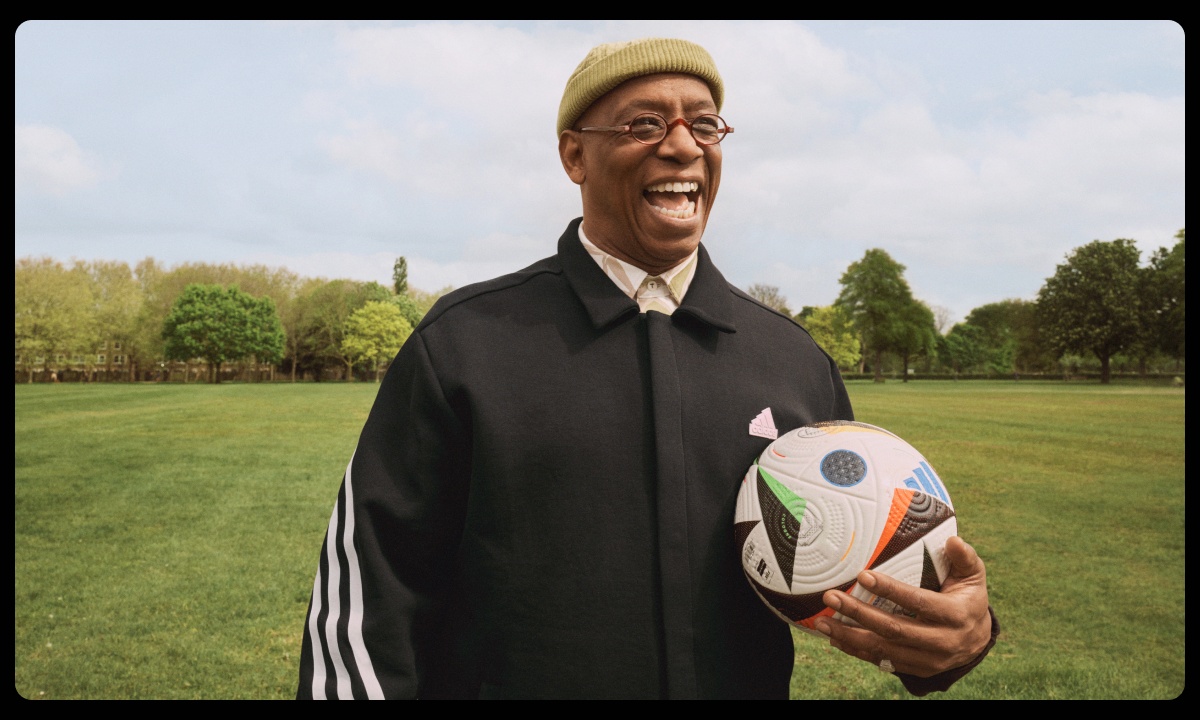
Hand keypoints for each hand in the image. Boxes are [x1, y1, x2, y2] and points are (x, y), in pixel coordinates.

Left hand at [812, 535, 991, 677]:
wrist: (978, 640)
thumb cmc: (969, 598)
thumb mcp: (974, 576)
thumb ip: (965, 557)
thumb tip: (953, 540)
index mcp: (956, 615)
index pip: (918, 602)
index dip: (890, 590)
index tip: (862, 576)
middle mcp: (942, 641)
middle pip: (894, 628)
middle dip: (858, 613)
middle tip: (831, 597)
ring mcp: (929, 660)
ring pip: (884, 649)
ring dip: (850, 636)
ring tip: (822, 622)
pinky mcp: (917, 669)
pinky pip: (883, 661)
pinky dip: (857, 651)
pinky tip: (835, 638)